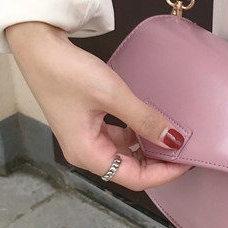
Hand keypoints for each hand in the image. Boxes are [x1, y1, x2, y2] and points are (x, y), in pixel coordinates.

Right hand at [5, 21, 190, 190]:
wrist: (39, 49)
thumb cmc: (65, 72)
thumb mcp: (113, 95)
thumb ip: (145, 119)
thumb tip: (172, 140)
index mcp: (87, 154)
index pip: (134, 178)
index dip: (164, 174)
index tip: (187, 162)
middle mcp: (85, 152)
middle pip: (130, 170)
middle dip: (159, 163)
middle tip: (186, 150)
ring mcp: (85, 139)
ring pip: (125, 154)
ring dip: (149, 149)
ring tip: (172, 137)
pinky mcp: (88, 125)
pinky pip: (118, 138)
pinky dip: (137, 135)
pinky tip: (151, 124)